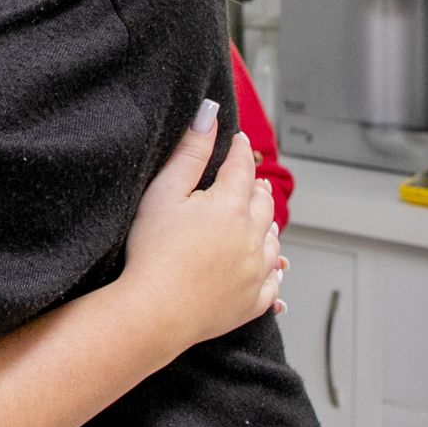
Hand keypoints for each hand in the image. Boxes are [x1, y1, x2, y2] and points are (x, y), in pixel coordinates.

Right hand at [122, 110, 284, 354]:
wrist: (155, 311)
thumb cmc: (152, 251)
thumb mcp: (164, 193)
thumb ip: (190, 153)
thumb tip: (209, 115)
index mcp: (231, 205)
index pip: (242, 168)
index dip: (240, 151)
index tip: (239, 142)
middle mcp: (253, 236)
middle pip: (264, 204)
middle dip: (258, 188)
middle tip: (254, 182)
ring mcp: (256, 272)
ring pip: (273, 242)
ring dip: (269, 227)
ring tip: (264, 222)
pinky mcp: (252, 302)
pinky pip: (273, 285)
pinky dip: (275, 274)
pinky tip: (275, 272)